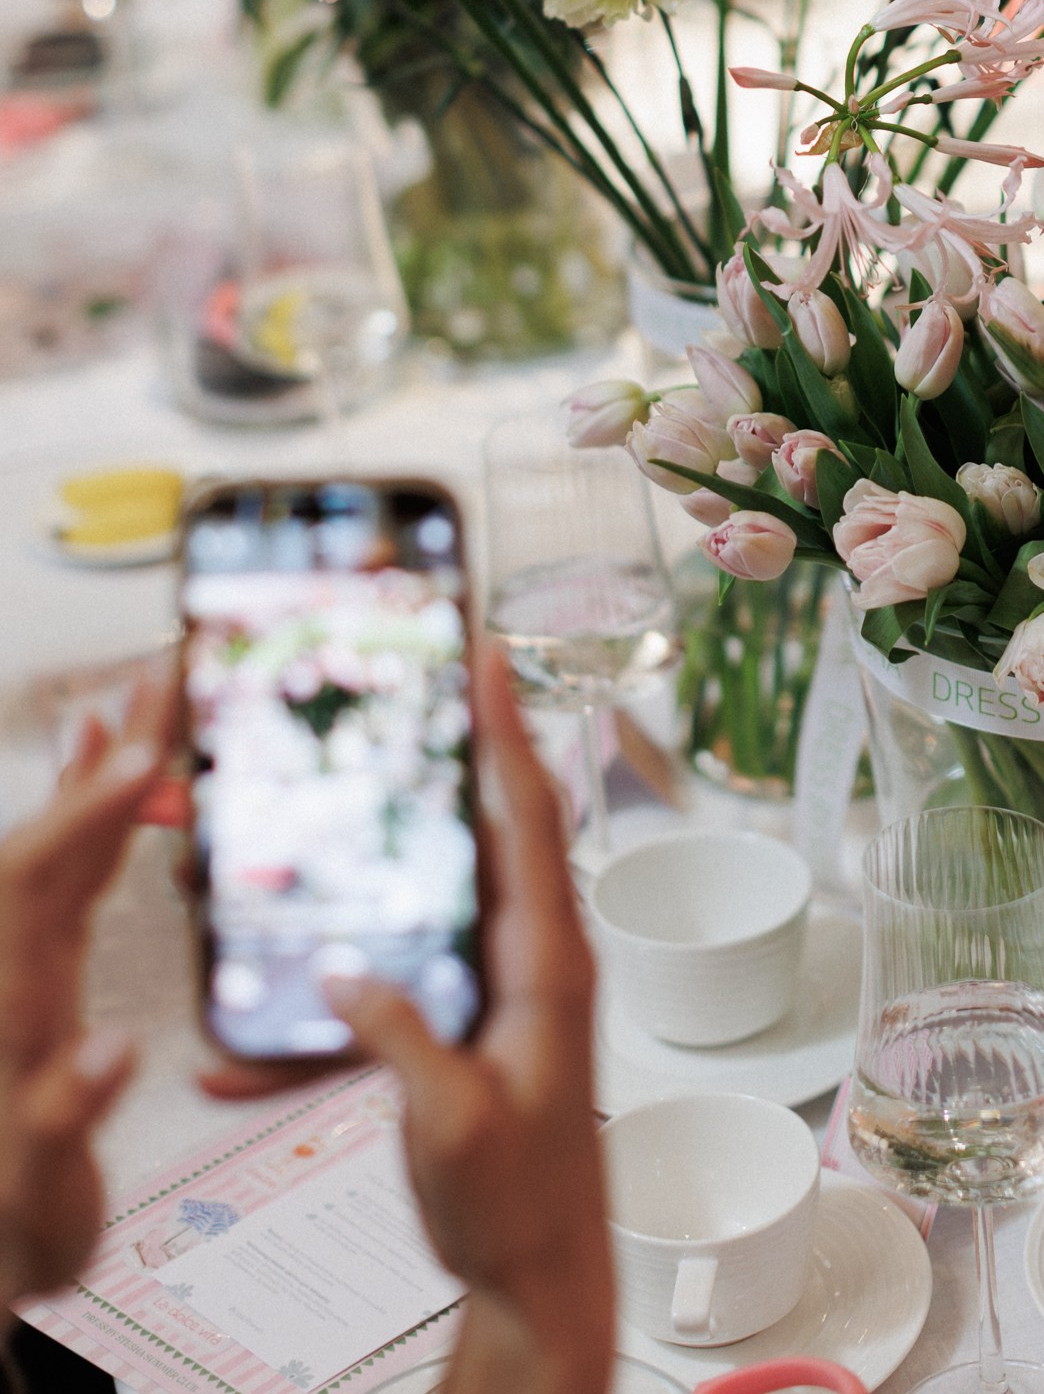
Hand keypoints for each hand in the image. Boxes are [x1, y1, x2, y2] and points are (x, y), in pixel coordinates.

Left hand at [0, 687, 168, 1305]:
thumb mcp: (39, 1198)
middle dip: (109, 756)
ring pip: (62, 846)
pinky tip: (107, 769)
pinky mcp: (45, 976)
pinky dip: (92, 813)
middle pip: (51, 837)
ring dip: (104, 769)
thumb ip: (64, 1119)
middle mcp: (11, 972)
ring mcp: (26, 968)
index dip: (84, 815)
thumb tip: (112, 1054)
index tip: (137, 759)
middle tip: (162, 677)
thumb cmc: (10, 1233)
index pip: (37, 881)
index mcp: (8, 1007)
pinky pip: (69, 873)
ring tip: (142, 697)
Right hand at [325, 644, 610, 1393]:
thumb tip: (346, 976)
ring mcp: (522, 980)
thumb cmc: (516, 1204)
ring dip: (450, 805)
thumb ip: (403, 1041)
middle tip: (445, 669)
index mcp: (550, 966)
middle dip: (480, 741)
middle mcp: (545, 957)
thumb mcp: (450, 1123)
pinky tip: (384, 883)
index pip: (529, 819)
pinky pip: (459, 930)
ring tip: (416, 740)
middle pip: (509, 822)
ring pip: (483, 867)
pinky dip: (428, 890)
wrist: (544, 1274)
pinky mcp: (494, 1010)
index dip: (508, 733)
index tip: (490, 658)